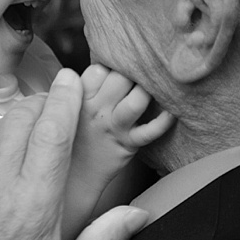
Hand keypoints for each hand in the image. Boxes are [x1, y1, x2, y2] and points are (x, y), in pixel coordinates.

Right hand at [75, 65, 174, 184]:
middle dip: (134, 73)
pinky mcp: (127, 144)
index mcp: (79, 96)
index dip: (112, 65)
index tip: (120, 68)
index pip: (100, 69)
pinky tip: (170, 113)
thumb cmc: (77, 135)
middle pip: (121, 78)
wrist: (75, 176)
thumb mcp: (70, 106)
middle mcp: (95, 109)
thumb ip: (85, 85)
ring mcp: (113, 126)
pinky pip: (149, 130)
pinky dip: (163, 121)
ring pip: (136, 100)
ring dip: (147, 92)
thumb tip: (105, 62)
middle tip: (140, 75)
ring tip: (151, 89)